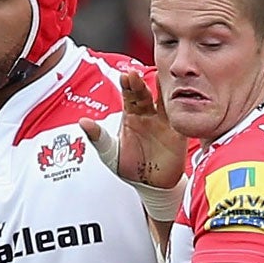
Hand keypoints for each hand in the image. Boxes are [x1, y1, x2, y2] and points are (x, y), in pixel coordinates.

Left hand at [82, 69, 183, 188]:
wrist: (151, 186)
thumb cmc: (130, 169)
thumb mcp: (110, 154)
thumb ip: (98, 138)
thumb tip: (83, 122)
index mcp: (131, 116)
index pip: (128, 96)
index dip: (127, 86)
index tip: (124, 76)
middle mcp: (148, 114)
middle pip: (145, 94)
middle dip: (140, 84)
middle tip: (135, 75)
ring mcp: (164, 121)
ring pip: (163, 100)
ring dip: (161, 89)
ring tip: (159, 76)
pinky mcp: (178, 131)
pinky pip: (179, 115)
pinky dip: (180, 105)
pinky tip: (180, 95)